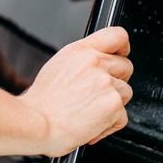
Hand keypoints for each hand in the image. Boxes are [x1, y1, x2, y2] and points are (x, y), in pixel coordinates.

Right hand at [18, 26, 132, 156]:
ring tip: (89, 113)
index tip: (121, 55)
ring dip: (112, 105)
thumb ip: (82, 62)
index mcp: (81, 51)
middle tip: (98, 95)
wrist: (36, 125)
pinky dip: (109, 125)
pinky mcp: (113, 104)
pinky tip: (90, 126)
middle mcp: (95, 63)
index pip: (116, 36)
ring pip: (125, 92)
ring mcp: (106, 83)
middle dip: (117, 82)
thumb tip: (97, 67)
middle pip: (126, 66)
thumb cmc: (40, 104)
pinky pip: (122, 117)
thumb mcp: (57, 68)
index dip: (122, 47)